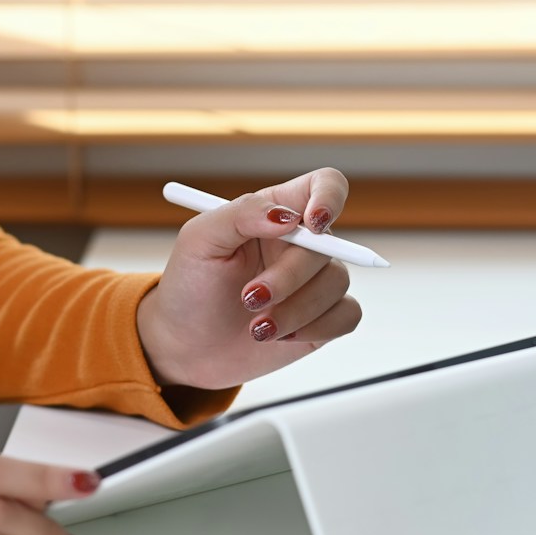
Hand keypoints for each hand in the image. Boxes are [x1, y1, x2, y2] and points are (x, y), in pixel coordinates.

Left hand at [136, 167, 363, 390]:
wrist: (186, 349)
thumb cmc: (190, 289)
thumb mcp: (199, 241)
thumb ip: (242, 214)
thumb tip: (288, 216)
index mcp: (275, 213)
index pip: (324, 185)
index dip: (329, 197)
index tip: (313, 224)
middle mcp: (301, 244)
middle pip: (328, 245)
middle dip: (289, 277)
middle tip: (250, 298)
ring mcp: (314, 282)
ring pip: (336, 283)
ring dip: (295, 310)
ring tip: (256, 327)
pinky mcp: (323, 318)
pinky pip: (348, 315)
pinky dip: (316, 328)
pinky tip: (280, 336)